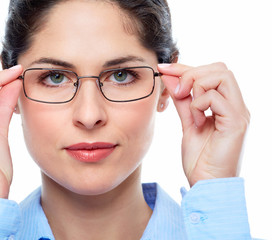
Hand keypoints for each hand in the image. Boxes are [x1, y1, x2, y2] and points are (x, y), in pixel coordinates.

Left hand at [158, 63, 249, 186]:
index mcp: (225, 104)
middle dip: (192, 73)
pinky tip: (195, 121)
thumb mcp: (187, 122)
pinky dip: (199, 104)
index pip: (211, 72)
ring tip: (188, 108)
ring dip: (196, 87)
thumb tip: (170, 77)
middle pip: (220, 68)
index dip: (186, 67)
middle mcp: (236, 105)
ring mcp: (238, 113)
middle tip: (177, 91)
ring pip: (222, 76)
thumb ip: (182, 100)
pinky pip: (216, 98)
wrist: (207, 185)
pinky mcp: (236, 123)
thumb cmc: (200, 159)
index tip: (163, 69)